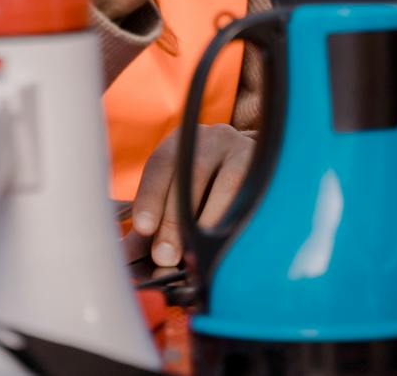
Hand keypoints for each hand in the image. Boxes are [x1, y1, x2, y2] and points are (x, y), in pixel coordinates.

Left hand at [128, 126, 254, 268]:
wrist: (257, 171)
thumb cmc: (205, 192)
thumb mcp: (174, 200)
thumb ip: (151, 228)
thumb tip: (124, 257)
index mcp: (182, 142)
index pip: (163, 164)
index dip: (151, 196)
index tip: (143, 229)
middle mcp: (214, 138)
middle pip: (193, 174)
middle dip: (176, 220)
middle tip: (165, 258)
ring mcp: (245, 150)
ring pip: (228, 185)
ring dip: (210, 224)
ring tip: (197, 258)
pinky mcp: (272, 170)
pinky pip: (257, 196)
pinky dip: (241, 223)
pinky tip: (231, 246)